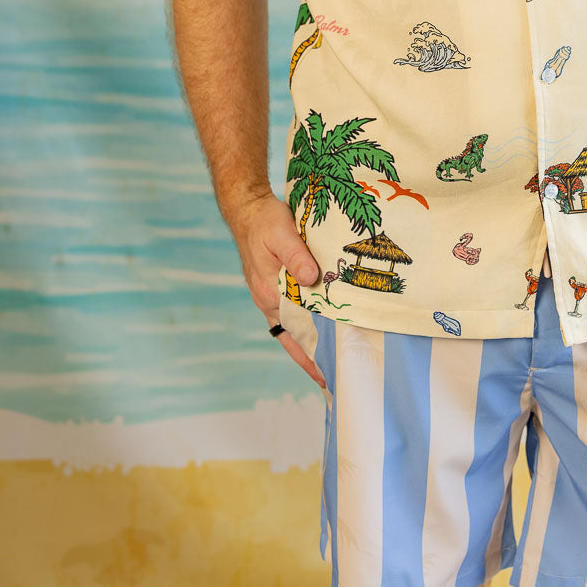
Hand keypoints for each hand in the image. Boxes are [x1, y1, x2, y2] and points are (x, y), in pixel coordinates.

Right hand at [227, 188, 327, 389]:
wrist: (249, 208)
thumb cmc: (265, 221)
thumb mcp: (282, 234)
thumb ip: (296, 256)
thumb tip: (312, 278)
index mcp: (269, 292)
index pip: (292, 334)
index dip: (309, 356)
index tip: (325, 377)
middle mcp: (268, 299)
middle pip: (293, 337)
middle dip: (313, 357)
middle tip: (337, 378)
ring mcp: (271, 294)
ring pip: (294, 326)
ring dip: (311, 342)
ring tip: (334, 359)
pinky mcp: (276, 285)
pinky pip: (293, 311)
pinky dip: (307, 322)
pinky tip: (322, 326)